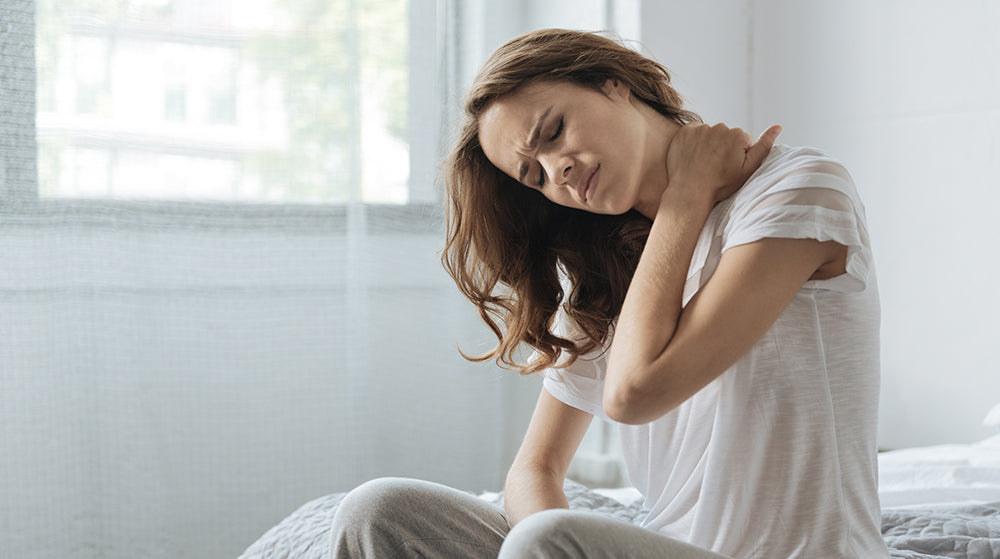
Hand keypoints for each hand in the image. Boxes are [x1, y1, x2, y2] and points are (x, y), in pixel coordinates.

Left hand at [665, 123, 781, 204]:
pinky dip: (694, 142)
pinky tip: (693, 157)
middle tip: (716, 168)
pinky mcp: (685, 132)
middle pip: (727, 136)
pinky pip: (694, 133)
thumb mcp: (747, 169)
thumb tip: (778, 126)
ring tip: (704, 164)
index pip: (743, 141)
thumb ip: (764, 147)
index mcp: (738, 135)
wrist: (690, 192)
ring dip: (708, 145)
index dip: (738, 156)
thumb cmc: (720, 184)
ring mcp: (701, 128)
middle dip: (724, 148)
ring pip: (710, 134)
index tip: (729, 168)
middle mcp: (720, 127)